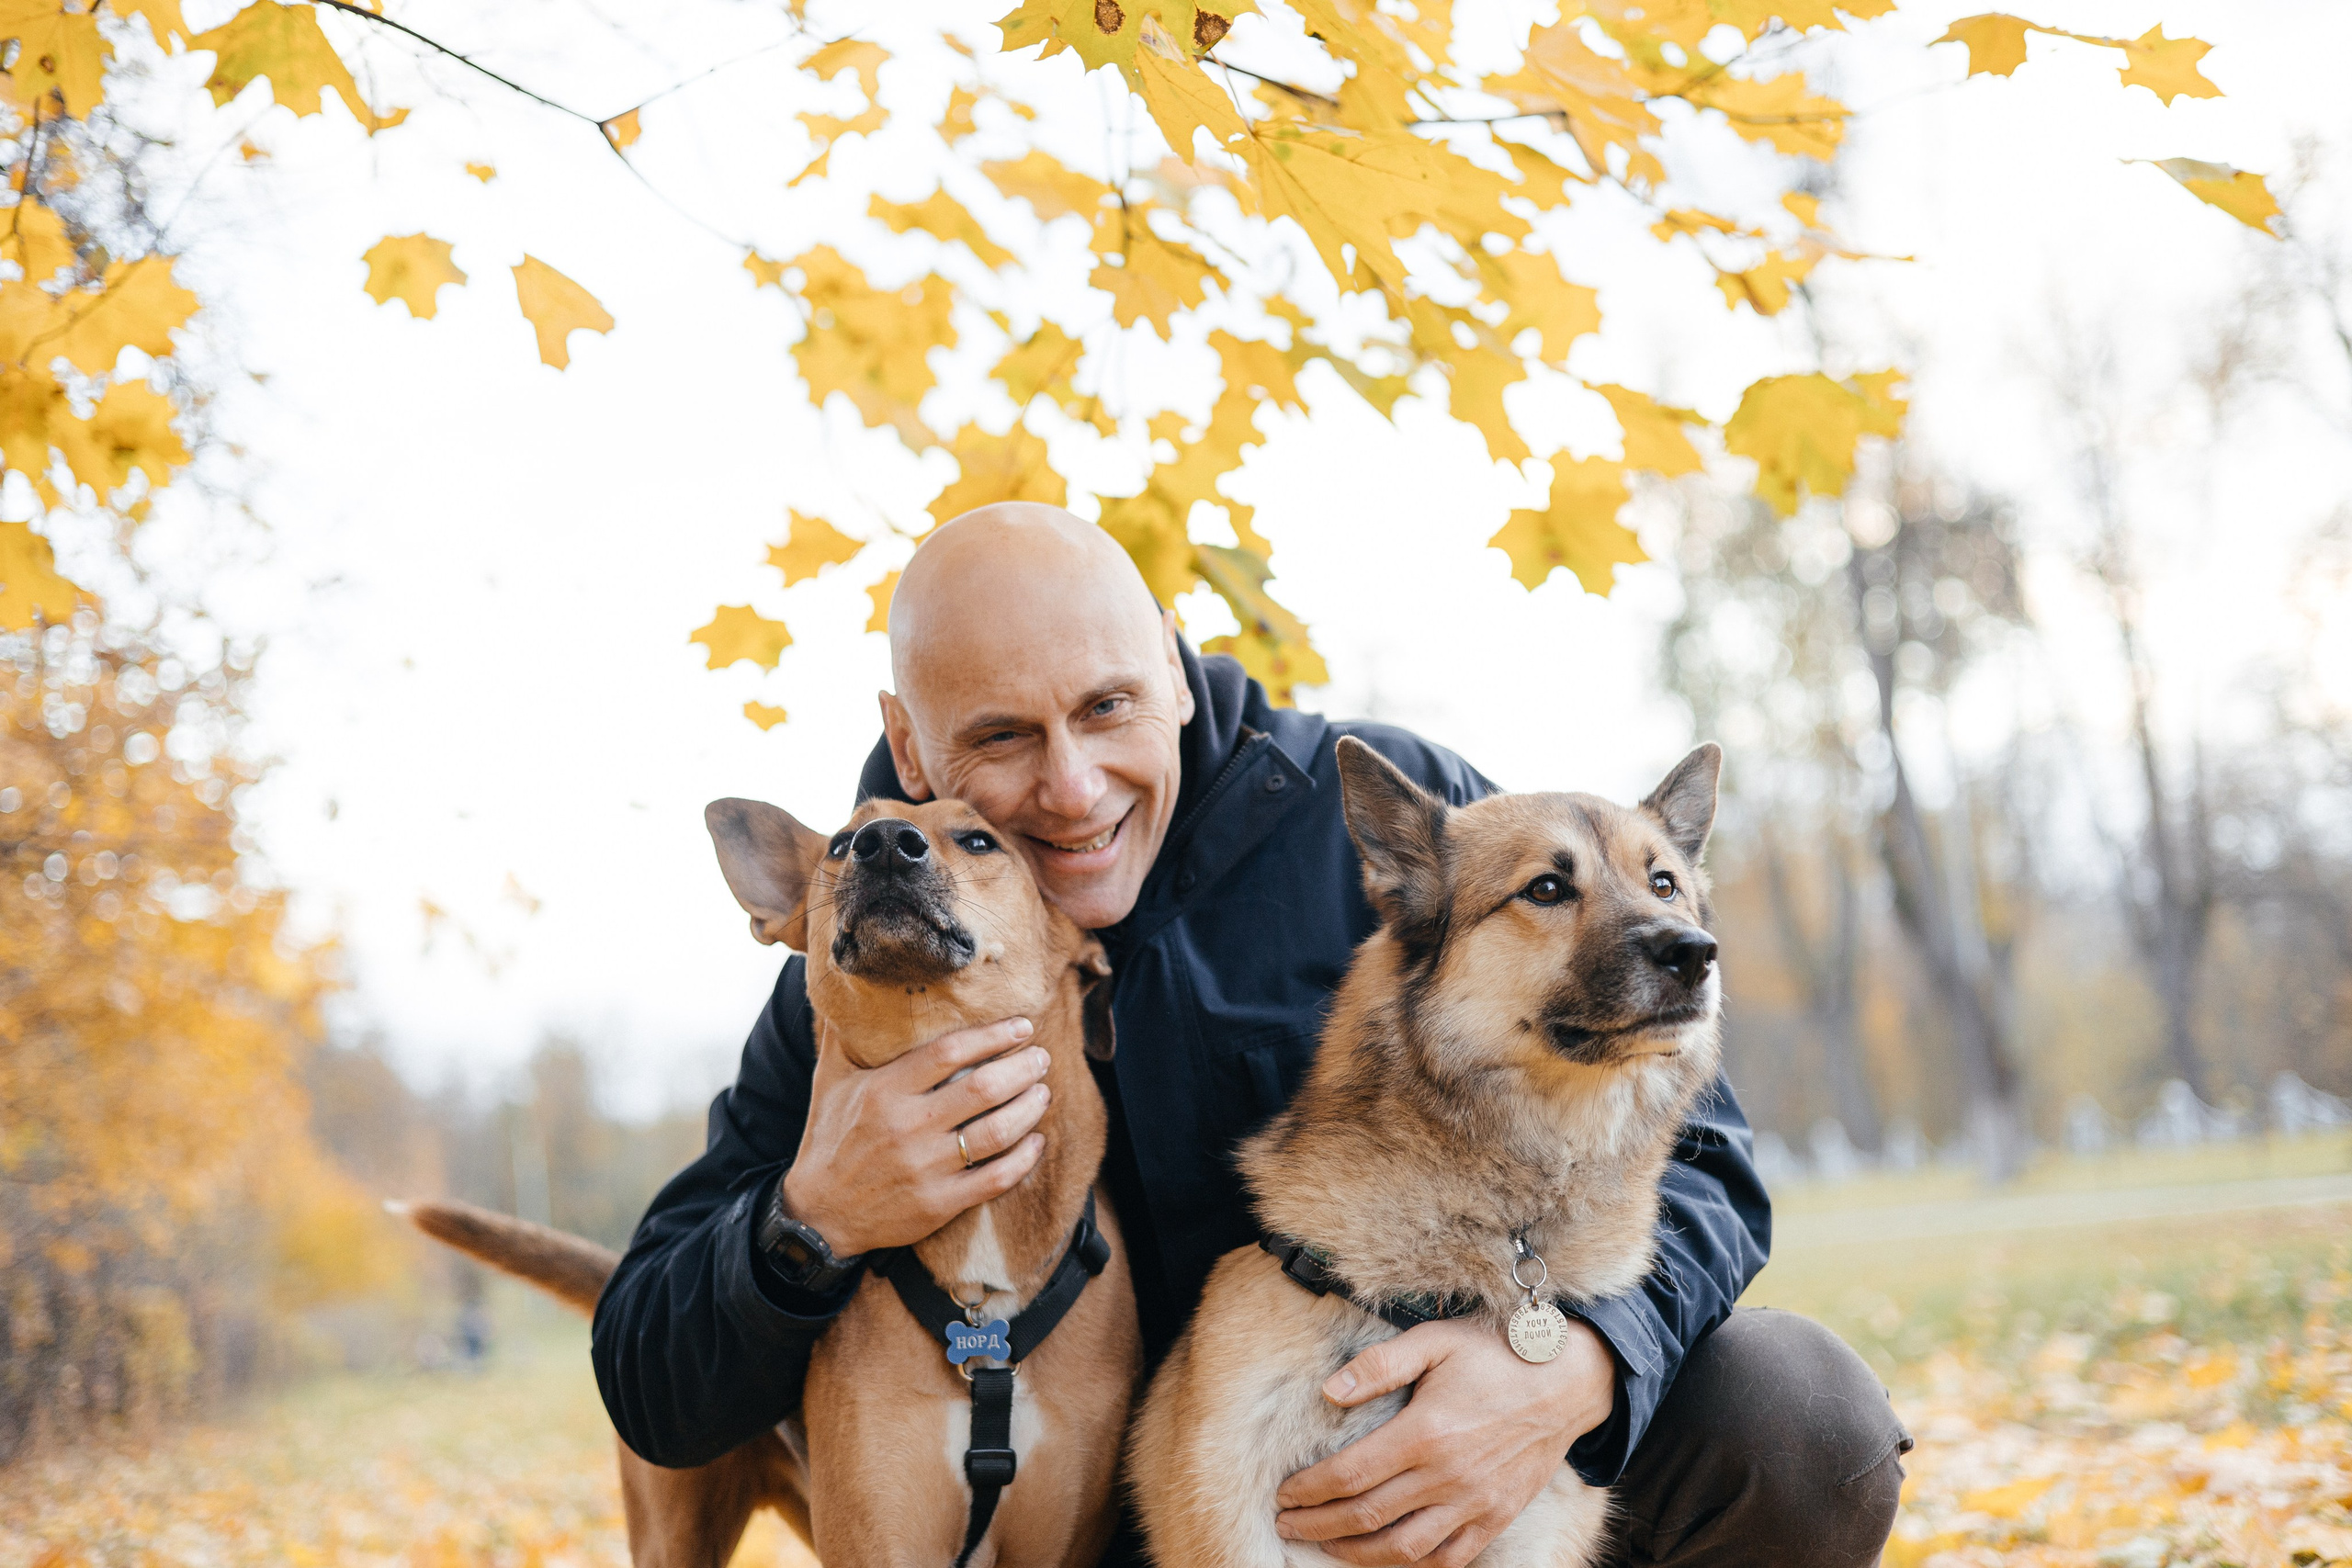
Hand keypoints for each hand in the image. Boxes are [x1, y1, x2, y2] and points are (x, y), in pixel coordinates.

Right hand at [780, 1017, 1050, 1258]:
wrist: (819, 1214)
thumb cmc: (829, 1139)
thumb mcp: (830, 1081)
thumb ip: (845, 1036)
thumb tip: (851, 988)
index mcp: (885, 1090)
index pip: (951, 1052)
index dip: (993, 1036)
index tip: (1022, 1026)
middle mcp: (908, 1127)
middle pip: (983, 1089)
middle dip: (1023, 1068)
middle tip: (1042, 1058)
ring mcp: (926, 1168)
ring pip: (997, 1132)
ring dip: (1030, 1108)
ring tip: (1043, 1092)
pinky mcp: (939, 1204)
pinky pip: (996, 1179)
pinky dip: (1024, 1159)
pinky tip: (1036, 1142)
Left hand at [1274, 1315, 1614, 1566]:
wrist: (1568, 1380)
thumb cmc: (1496, 1353)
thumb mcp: (1434, 1342)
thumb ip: (1378, 1365)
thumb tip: (1329, 1390)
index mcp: (1425, 1433)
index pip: (1350, 1475)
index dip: (1310, 1491)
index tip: (1284, 1494)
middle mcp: (1448, 1476)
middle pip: (1367, 1517)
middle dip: (1318, 1526)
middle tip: (1287, 1525)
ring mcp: (1475, 1503)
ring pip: (1404, 1549)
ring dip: (1357, 1554)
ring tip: (1327, 1546)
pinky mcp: (1497, 1516)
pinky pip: (1449, 1558)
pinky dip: (1413, 1565)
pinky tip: (1388, 1556)